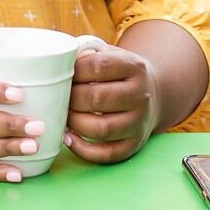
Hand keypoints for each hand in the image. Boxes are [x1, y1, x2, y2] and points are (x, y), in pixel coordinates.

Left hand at [64, 45, 157, 166]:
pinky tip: (69, 138)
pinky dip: (83, 149)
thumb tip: (57, 65)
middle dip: (71, 99)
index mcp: (134, 67)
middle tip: (59, 98)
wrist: (152, 94)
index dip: (74, 71)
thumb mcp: (111, 56)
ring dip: (75, 123)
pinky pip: (106, 154)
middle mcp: (140, 95)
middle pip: (96, 98)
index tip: (63, 74)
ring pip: (101, 128)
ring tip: (64, 117)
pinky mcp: (134, 144)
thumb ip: (87, 56)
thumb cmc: (119, 74)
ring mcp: (139, 122)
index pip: (98, 66)